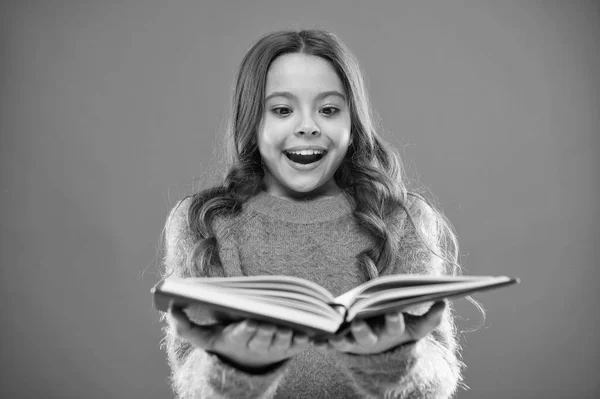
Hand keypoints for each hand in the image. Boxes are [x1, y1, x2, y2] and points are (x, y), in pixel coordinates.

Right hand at [168, 305, 310, 370]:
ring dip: (287, 335)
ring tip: (290, 326)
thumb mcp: (205, 337)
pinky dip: (305, 339)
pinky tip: (309, 332)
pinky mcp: (292, 346)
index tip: (250, 322)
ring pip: (283, 341)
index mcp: (239, 338)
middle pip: (265, 337)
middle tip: (272, 322)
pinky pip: (301, 343)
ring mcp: (276, 346)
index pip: (243, 333)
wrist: (249, 361)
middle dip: (268, 331)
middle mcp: (259, 344)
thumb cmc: (226, 342)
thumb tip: (170, 308)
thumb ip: (185, 328)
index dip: (247, 329)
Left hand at [324, 301, 445, 354]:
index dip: (395, 320)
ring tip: (333, 338)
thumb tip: (444, 302)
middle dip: (364, 330)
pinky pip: (330, 344)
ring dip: (340, 340)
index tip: (393, 312)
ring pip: (347, 342)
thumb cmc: (399, 328)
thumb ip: (431, 318)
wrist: (382, 349)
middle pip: (368, 336)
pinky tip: (315, 342)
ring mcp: (356, 342)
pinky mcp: (342, 343)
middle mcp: (374, 338)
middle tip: (359, 322)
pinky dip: (322, 343)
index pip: (395, 326)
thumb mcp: (416, 326)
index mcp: (392, 330)